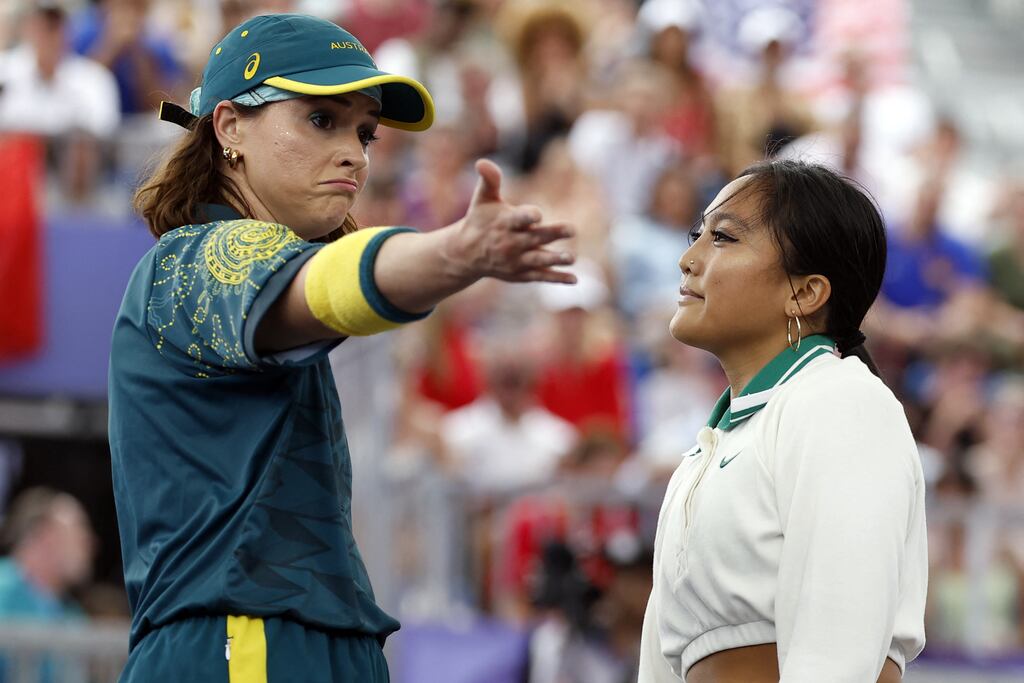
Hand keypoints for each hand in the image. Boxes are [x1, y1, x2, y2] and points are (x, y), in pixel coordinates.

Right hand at [442, 159, 576, 283]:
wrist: (466, 254)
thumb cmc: (480, 220)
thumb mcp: (482, 199)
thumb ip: (489, 180)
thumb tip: (482, 161)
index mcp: (503, 223)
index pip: (516, 219)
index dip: (527, 216)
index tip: (538, 214)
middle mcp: (510, 243)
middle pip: (534, 238)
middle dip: (552, 234)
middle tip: (572, 229)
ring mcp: (516, 261)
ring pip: (538, 260)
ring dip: (555, 260)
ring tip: (571, 257)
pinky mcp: (520, 274)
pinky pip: (540, 276)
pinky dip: (556, 278)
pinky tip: (574, 279)